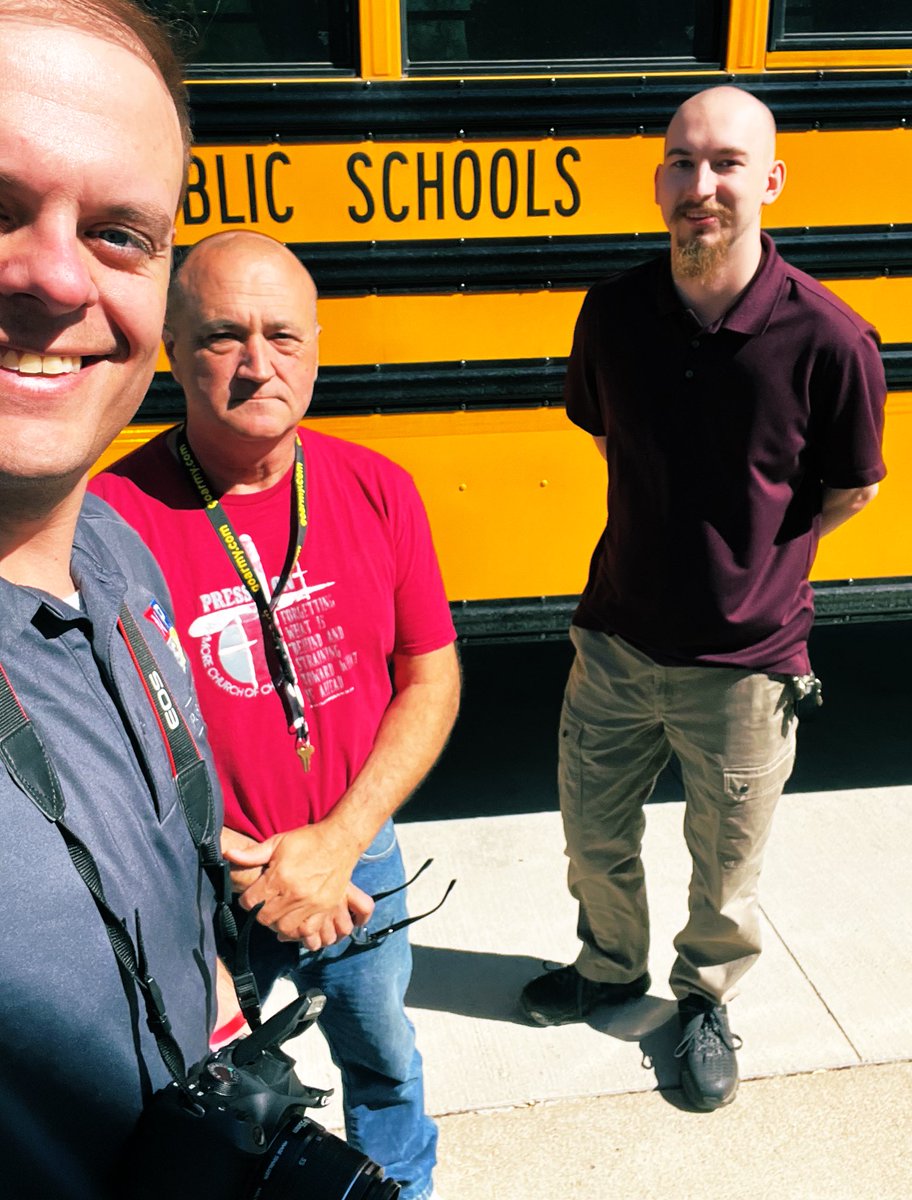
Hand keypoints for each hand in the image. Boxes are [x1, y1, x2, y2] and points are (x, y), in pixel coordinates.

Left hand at [224, 823, 372, 948]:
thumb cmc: (307, 840)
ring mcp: (312, 903)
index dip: (247, 900)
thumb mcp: (278, 842)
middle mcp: (294, 894)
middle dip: (261, 913)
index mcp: (279, 877)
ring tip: (280, 913)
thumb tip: (228, 854)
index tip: (252, 895)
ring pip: (285, 928)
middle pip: (266, 918)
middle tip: (266, 904)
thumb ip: (253, 854)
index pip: (251, 902)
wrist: (341, 839)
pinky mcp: (325, 908)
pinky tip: (296, 922)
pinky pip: (308, 931)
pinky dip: (299, 931)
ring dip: (279, 923)